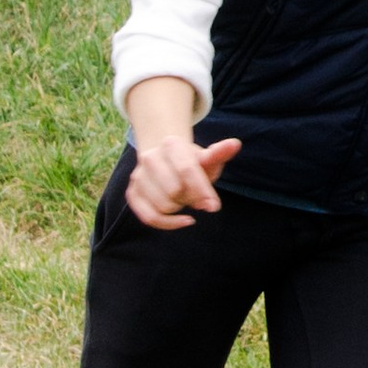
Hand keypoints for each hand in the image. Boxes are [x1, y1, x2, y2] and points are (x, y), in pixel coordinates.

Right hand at [121, 80, 243, 226]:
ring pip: (163, 206)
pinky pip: (149, 217)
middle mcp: (150, 157)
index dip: (201, 190)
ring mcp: (138, 176)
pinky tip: (182, 220)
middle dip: (190, 198)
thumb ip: (220, 154)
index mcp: (171, 144)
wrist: (167, 160)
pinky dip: (168, 223)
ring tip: (184, 198)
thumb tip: (235, 144)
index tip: (214, 206)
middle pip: (175, 191)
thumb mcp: (208, 158)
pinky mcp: (132, 193)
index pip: (186, 170)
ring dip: (179, 208)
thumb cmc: (192, 163)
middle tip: (195, 194)